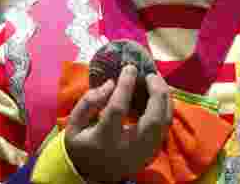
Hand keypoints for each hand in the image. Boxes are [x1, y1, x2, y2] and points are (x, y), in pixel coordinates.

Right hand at [64, 65, 172, 182]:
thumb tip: (111, 83)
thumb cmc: (82, 145)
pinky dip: (165, 108)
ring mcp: (144, 153)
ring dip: (165, 99)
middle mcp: (128, 148)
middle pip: (153, 120)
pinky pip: (165, 128)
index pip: (118, 109)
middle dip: (157, 93)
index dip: (125, 86)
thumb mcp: (73, 124)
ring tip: (157, 81)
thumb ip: (89, 102)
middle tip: (151, 75)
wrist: (92, 175)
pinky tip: (159, 95)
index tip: (130, 67)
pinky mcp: (152, 153)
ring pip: (164, 124)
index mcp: (105, 139)